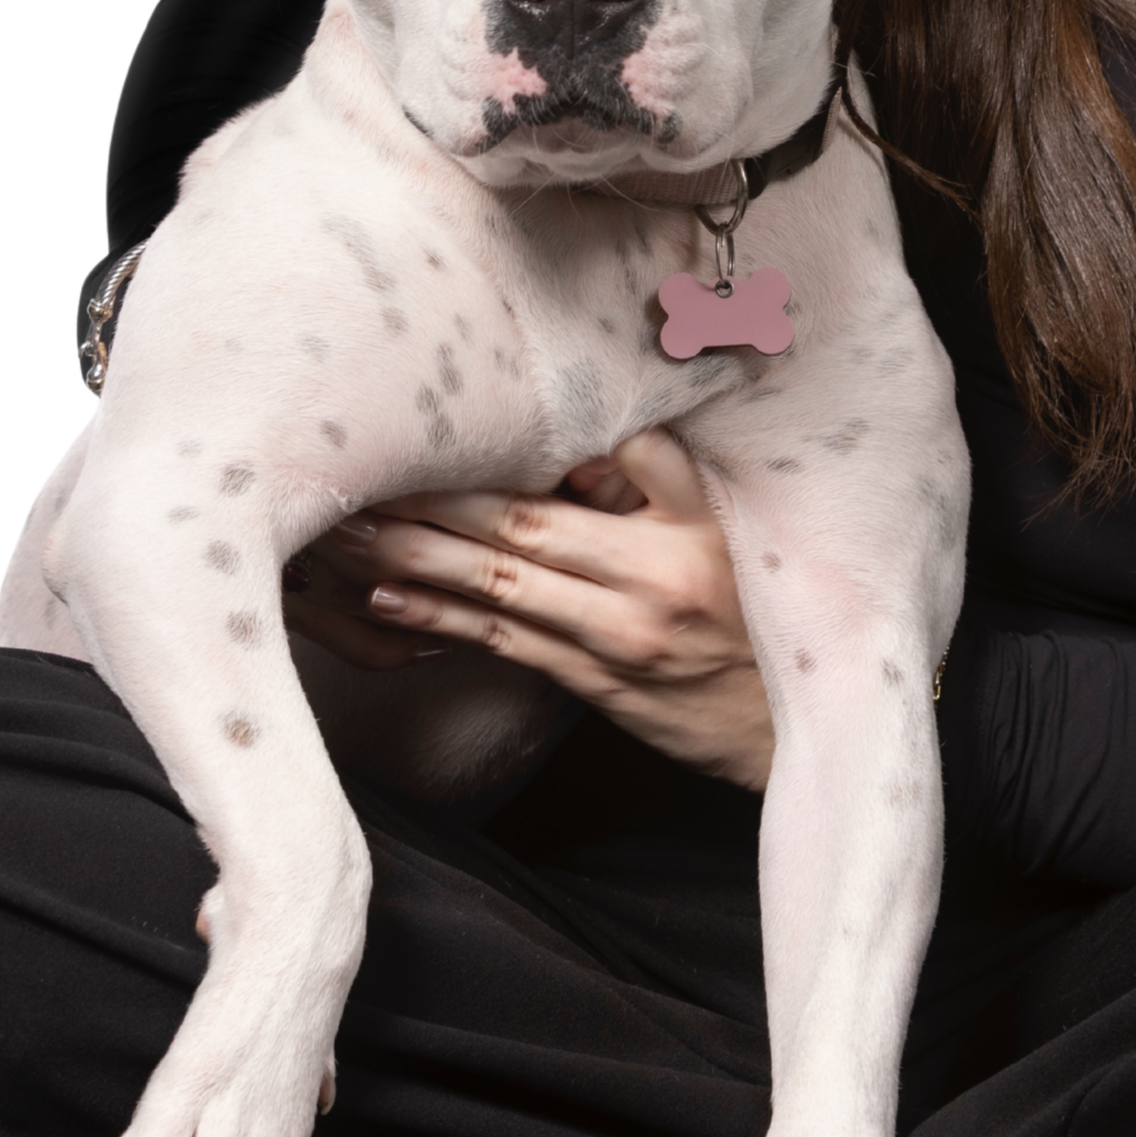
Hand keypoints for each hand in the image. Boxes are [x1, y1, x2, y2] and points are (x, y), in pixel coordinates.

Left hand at [287, 429, 773, 789]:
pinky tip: (387, 598)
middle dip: (437, 497)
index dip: (529, 438)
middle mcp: (653, 576)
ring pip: (502, 584)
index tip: (455, 411)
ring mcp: (619, 635)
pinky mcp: (594, 681)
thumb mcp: (723, 528)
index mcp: (689, 524)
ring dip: (419, 555)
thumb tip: (573, 440)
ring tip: (352, 530)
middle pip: (526, 523)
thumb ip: (656, 475)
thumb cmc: (749, 612)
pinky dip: (440, 619)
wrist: (783, 725)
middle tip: (366, 471)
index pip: (610, 456)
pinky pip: (503, 642)